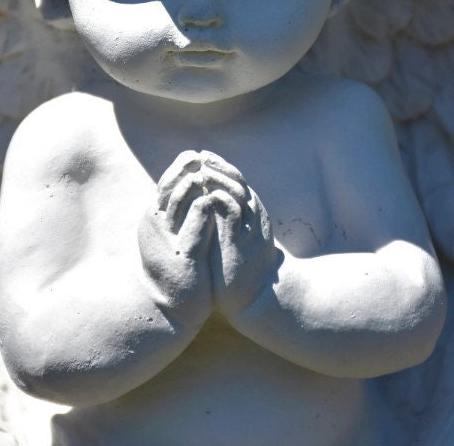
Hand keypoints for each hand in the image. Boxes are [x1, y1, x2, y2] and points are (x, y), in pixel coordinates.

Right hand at [137, 150, 219, 322]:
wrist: (167, 306)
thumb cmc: (174, 269)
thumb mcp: (171, 237)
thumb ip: (178, 215)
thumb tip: (190, 190)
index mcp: (154, 218)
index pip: (164, 184)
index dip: (179, 167)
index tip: (195, 154)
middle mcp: (156, 225)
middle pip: (169, 186)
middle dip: (185, 169)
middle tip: (200, 156)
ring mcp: (167, 238)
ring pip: (179, 200)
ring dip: (194, 183)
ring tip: (207, 172)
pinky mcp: (184, 253)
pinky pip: (196, 222)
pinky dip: (205, 207)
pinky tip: (215, 199)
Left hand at [198, 153, 279, 316]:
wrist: (254, 298)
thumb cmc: (240, 271)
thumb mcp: (235, 240)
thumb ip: (225, 222)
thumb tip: (208, 205)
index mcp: (252, 215)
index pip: (238, 182)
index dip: (222, 167)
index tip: (204, 157)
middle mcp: (253, 217)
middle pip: (238, 181)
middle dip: (219, 166)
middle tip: (200, 155)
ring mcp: (249, 228)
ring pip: (235, 191)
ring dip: (217, 177)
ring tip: (199, 168)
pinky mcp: (239, 240)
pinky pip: (230, 209)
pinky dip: (216, 197)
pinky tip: (203, 191)